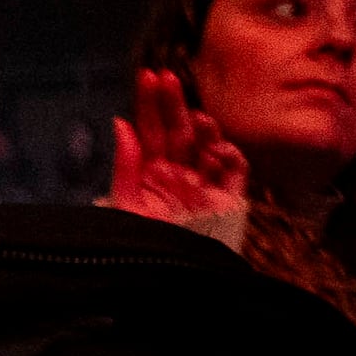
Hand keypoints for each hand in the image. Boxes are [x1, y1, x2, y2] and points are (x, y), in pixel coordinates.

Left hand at [107, 71, 251, 240]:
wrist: (166, 278)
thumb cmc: (140, 245)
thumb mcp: (126, 204)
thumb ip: (125, 165)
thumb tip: (120, 123)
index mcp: (152, 173)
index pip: (150, 131)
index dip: (150, 104)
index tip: (147, 77)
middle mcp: (179, 174)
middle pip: (178, 132)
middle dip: (174, 104)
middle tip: (167, 78)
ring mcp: (204, 185)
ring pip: (207, 147)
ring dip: (203, 129)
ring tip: (195, 116)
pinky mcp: (227, 201)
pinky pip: (234, 172)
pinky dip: (229, 156)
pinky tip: (216, 146)